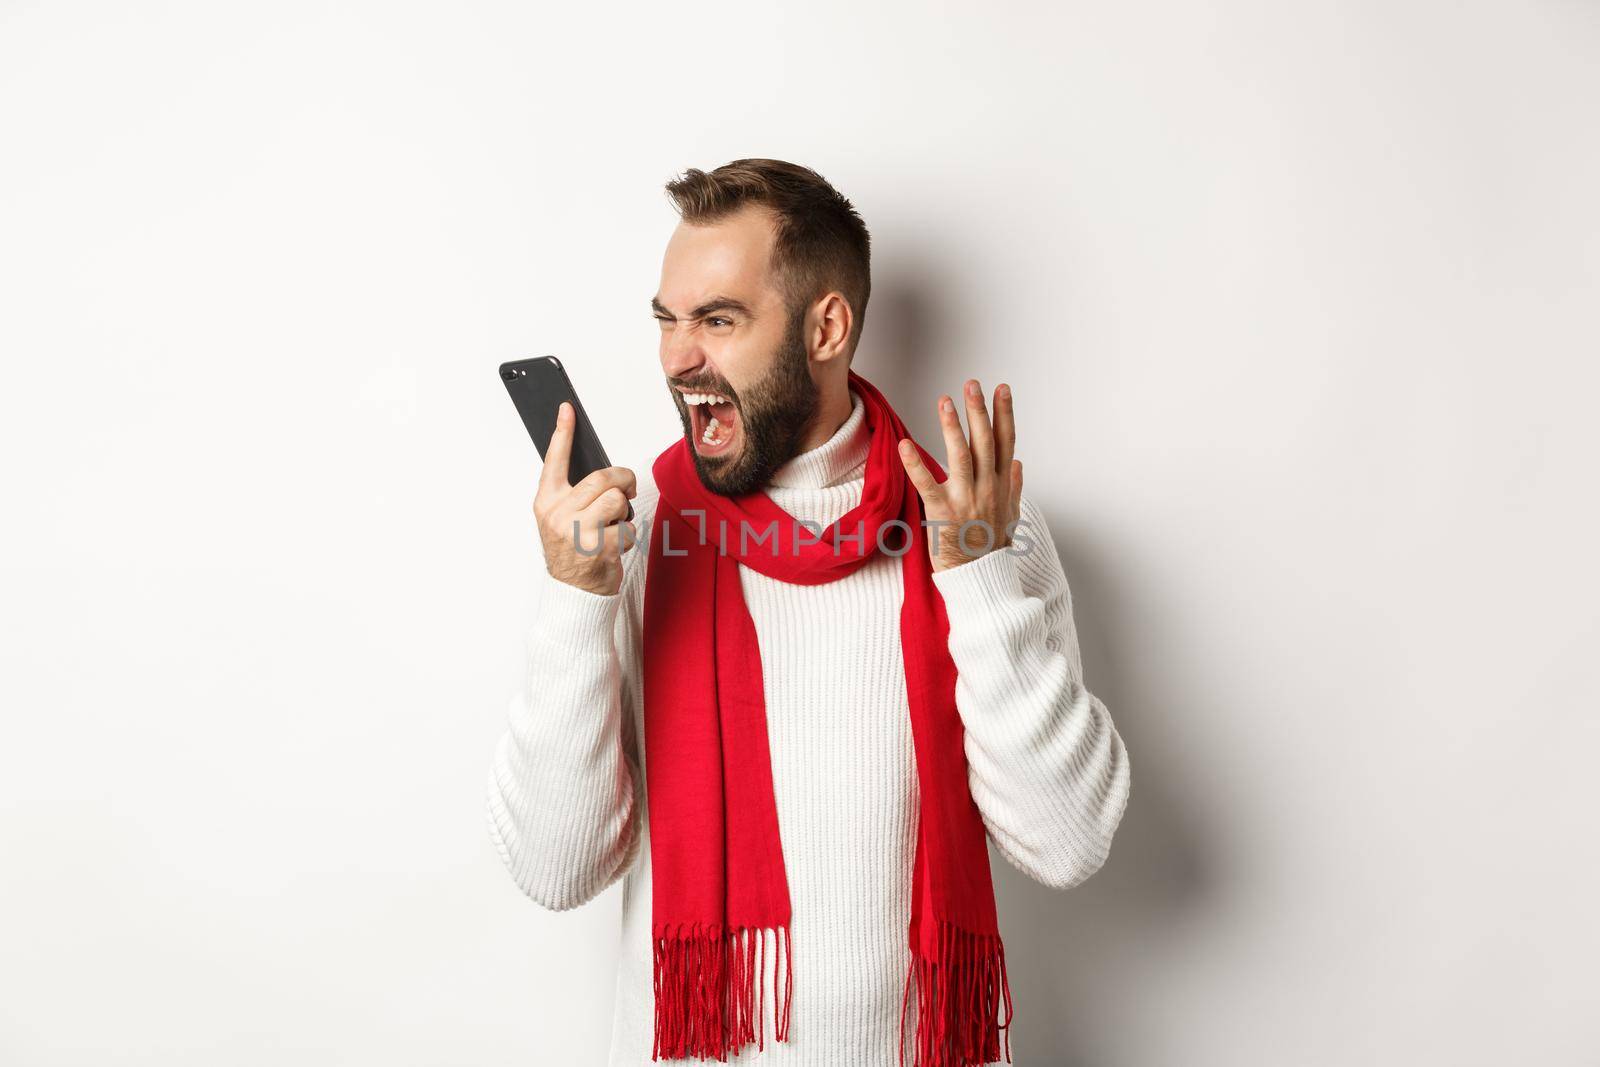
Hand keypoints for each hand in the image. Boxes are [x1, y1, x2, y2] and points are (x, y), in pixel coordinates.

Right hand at [533, 401, 637, 594]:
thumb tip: (602, 472)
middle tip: (625, 489)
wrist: (574, 593)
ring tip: (613, 525)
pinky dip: (628, 535)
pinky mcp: (599, 547)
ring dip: (624, 511)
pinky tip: (615, 546)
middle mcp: (558, 514)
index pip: (554, 460)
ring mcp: (578, 531)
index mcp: (546, 502)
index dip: (562, 433)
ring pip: (617, 499)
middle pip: (602, 477)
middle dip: (622, 480)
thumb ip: (574, 494)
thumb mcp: (561, 520)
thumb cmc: (572, 552)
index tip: (567, 409)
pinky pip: (627, 526)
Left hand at [898, 379, 1021, 572]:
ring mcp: (965, 500)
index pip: (1006, 442)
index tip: (1002, 389)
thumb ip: (1015, 487)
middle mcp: (987, 489)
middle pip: (985, 442)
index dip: (1004, 414)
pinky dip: (916, 464)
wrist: (979, 580)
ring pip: (961, 456)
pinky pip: (927, 484)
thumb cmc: (991, 549)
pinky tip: (906, 445)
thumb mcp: (1010, 516)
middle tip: (972, 384)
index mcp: (1001, 486)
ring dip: (953, 426)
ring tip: (945, 401)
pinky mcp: (942, 513)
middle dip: (979, 410)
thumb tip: (1019, 463)